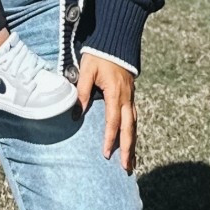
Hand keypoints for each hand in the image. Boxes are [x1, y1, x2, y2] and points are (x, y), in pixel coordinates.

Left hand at [76, 54, 136, 172]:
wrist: (116, 40)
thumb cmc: (99, 55)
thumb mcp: (86, 71)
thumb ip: (81, 91)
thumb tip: (76, 114)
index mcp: (115, 93)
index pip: (113, 121)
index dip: (110, 138)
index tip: (106, 154)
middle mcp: (126, 98)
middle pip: (129, 128)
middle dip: (128, 149)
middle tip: (126, 168)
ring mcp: (130, 97)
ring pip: (134, 125)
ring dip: (132, 144)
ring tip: (131, 161)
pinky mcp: (130, 95)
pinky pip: (134, 118)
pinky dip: (133, 132)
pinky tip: (131, 141)